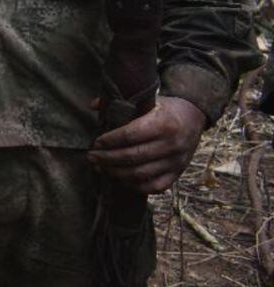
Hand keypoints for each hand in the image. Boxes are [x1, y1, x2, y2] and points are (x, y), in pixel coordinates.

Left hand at [88, 95, 205, 193]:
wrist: (194, 117)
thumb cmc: (164, 108)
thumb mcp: (146, 99)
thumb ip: (120, 102)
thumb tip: (92, 105)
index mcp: (163, 123)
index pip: (130, 135)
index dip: (109, 141)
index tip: (95, 143)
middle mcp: (172, 144)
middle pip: (132, 157)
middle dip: (107, 159)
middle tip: (91, 157)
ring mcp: (176, 161)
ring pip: (140, 173)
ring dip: (115, 173)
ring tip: (100, 168)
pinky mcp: (178, 173)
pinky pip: (154, 186)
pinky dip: (134, 186)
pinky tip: (120, 178)